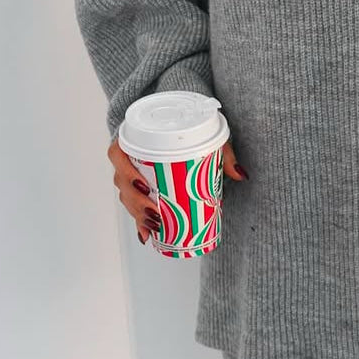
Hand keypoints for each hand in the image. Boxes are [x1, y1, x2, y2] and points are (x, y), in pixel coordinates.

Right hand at [108, 137, 248, 244]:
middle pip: (122, 183)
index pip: (118, 154)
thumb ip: (223, 152)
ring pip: (127, 197)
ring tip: (155, 226)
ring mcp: (130, 174)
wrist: (180, 123)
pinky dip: (140, 222)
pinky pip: (134, 205)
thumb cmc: (188, 127)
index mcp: (133, 138)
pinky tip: (147, 235)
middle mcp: (127, 157)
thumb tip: (241, 175)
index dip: (126, 172)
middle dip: (137, 203)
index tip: (144, 187)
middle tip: (156, 214)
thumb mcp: (208, 135)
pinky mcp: (139, 188)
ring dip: (138, 215)